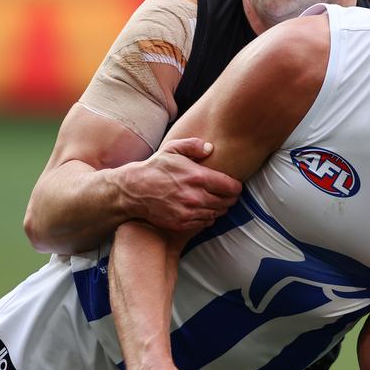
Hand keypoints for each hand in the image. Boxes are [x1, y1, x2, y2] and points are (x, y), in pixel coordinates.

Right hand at [120, 138, 241, 230]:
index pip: (231, 187)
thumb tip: (210, 148)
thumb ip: (194, 145)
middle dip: (231, 198)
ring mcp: (189, 212)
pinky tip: (205, 209)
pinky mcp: (182, 223)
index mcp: (198, 177)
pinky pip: (205, 222)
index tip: (235, 185)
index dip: (236, 186)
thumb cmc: (155, 168)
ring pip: (217, 213)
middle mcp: (196, 196)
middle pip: (227, 202)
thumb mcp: (173, 149)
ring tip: (217, 200)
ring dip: (220, 208)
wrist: (133, 190)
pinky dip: (209, 217)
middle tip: (229, 194)